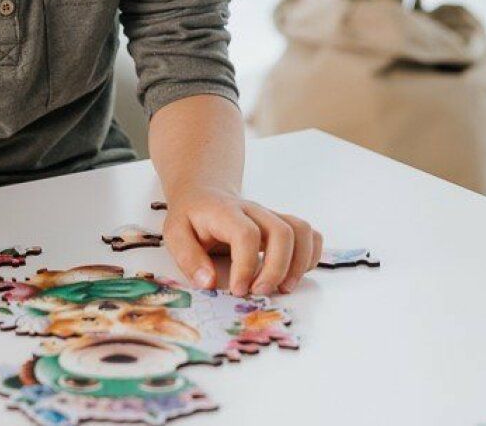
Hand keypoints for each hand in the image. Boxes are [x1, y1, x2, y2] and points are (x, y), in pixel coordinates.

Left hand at [161, 184, 322, 295]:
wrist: (203, 194)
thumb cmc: (190, 217)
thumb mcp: (174, 234)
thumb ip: (188, 258)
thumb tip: (208, 283)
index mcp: (224, 212)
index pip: (246, 233)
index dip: (246, 265)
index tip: (238, 289)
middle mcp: (252, 210)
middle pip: (281, 231)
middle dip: (277, 269)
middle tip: (260, 291)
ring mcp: (269, 216)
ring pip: (301, 230)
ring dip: (299, 264)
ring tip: (282, 287)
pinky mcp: (280, 224)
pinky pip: (309, 234)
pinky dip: (310, 256)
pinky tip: (293, 274)